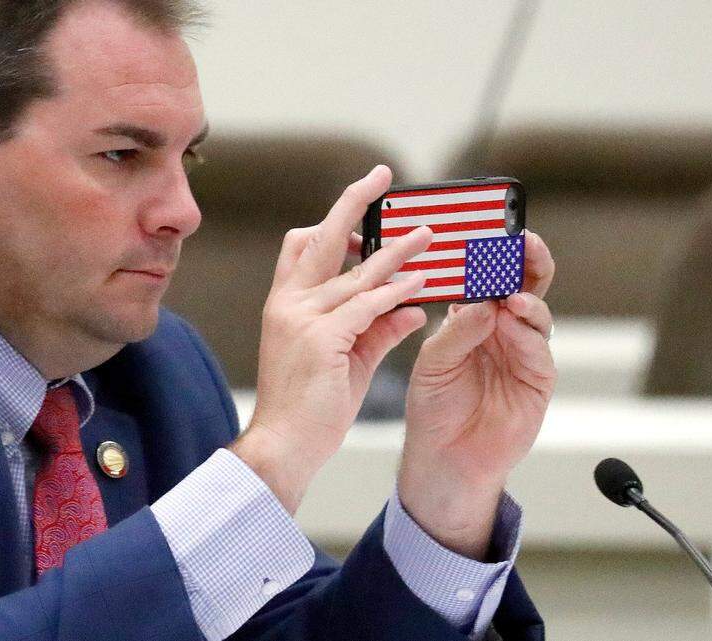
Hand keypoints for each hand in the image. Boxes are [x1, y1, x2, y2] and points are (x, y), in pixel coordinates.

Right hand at [231, 166, 430, 513]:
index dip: (334, 223)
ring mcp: (301, 319)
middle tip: (381, 176)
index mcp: (285, 305)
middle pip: (321, 237)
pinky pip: (367, 305)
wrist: (283, 447)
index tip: (364, 206)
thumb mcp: (348, 360)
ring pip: (355, 271)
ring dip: (396, 249)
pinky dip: (397, 291)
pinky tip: (422, 284)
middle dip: (353, 202)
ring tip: (428, 233)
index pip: (303, 247)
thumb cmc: (310, 408)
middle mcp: (288, 303)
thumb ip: (378, 329)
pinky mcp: (321, 339)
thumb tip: (414, 306)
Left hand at [398, 231, 556, 558]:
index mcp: (473, 316)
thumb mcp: (434, 361)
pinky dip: (528, 328)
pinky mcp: (538, 378)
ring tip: (508, 286)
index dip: (490, 250)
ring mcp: (523, 351)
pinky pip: (539, 346)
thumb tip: (482, 301)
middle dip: (525, 257)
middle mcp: (503, 328)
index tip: (486, 226)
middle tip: (520, 239)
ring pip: (535, 308)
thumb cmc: (434, 407)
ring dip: (524, 292)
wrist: (444, 460)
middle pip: (523, 282)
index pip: (487, 273)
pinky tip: (514, 315)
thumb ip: (456, 330)